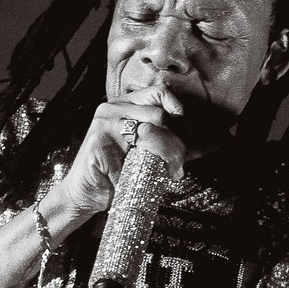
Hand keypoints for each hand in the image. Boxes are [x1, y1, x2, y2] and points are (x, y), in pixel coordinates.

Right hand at [51, 87, 186, 229]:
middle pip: (160, 113)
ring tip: (170, 170)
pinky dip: (147, 168)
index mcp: (125, 104)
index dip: (179, 111)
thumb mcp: (145, 151)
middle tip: (179, 163)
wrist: (85, 194)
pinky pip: (134, 151)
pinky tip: (149, 178)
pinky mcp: (98, 142)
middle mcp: (112, 108)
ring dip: (167, 153)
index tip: (186, 135)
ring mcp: (103, 123)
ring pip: (151, 129)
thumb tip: (203, 140)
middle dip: (177, 141)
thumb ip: (167, 140)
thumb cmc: (117, 173)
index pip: (160, 93)